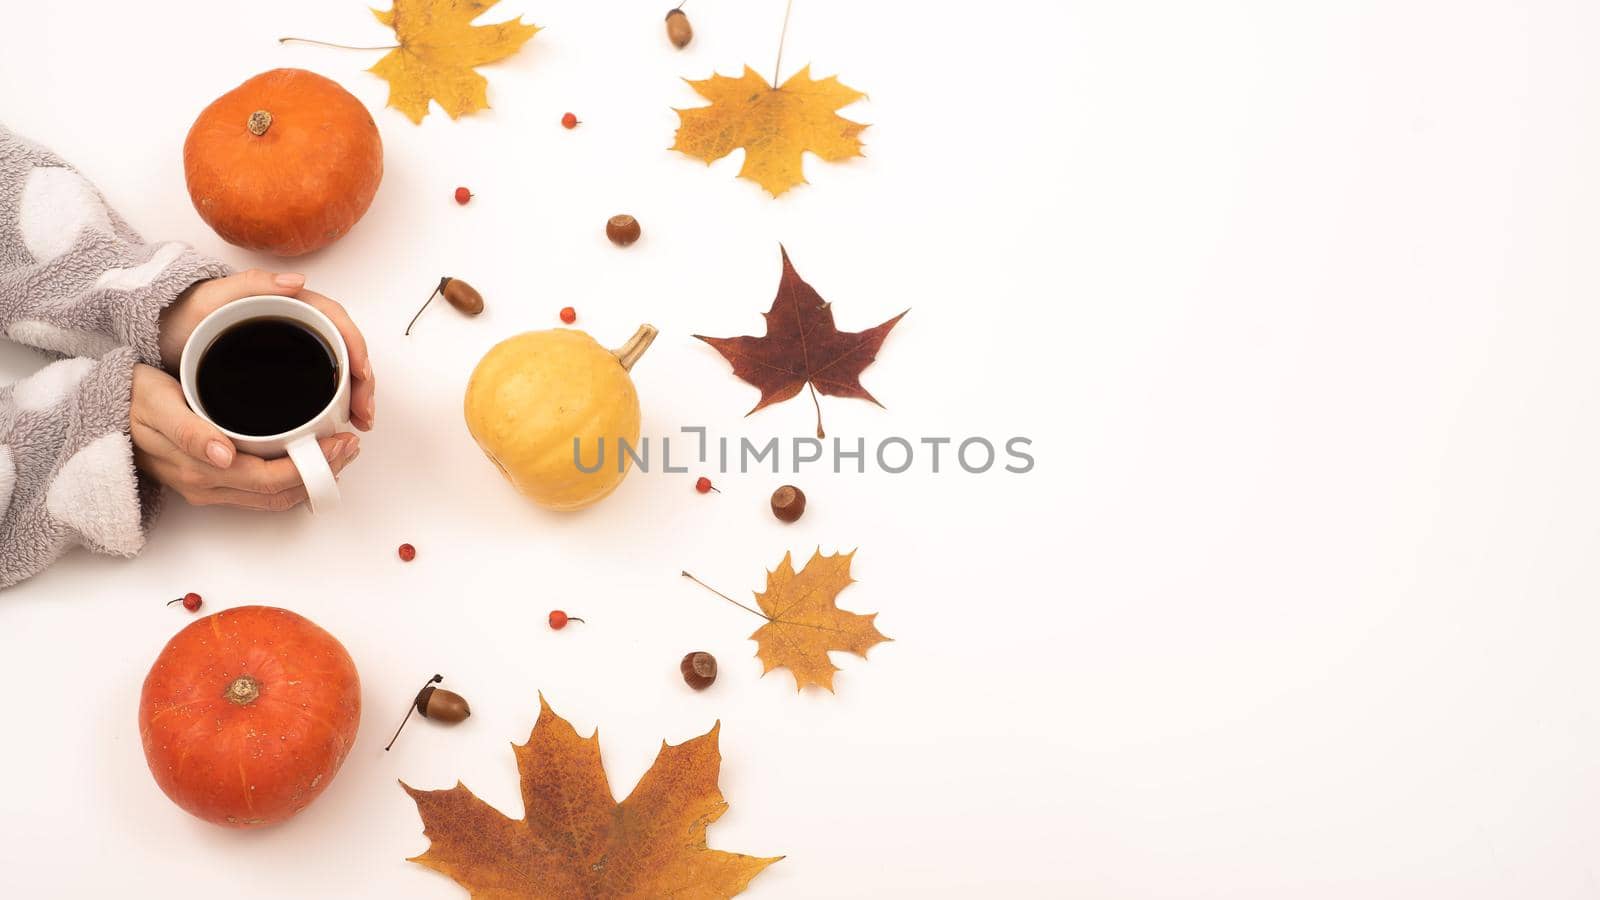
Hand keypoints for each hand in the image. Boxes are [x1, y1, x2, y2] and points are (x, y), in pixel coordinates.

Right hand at [131, 364, 360, 510]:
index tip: (342, 442)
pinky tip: (307, 457)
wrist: (98, 411)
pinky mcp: (210, 481)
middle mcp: (209, 487)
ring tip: (338, 451)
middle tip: (350, 445)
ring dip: (310, 479)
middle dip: (322, 474)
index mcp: (201, 470)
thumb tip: (225, 454)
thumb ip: (189, 430)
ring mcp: (209, 488)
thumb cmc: (130, 400)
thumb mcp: (157, 404)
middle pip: (280, 495)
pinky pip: (259, 491)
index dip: (314, 467)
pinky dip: (291, 478)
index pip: (273, 481)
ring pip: (273, 498)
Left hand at [159, 269, 375, 430]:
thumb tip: (298, 282)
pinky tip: (333, 424)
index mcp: (291, 305)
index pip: (337, 324)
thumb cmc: (184, 314)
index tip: (362, 376)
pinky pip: (315, 389)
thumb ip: (253, 284)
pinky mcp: (279, 374)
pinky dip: (331, 407)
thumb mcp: (214, 296)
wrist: (158, 334)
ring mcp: (290, 351)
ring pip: (335, 373)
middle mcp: (297, 327)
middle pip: (344, 352)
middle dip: (362, 384)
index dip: (355, 349)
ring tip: (356, 424)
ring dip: (353, 398)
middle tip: (364, 415)